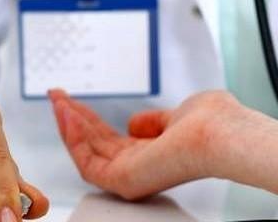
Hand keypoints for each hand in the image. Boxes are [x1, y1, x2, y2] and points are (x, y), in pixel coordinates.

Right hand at [49, 89, 251, 200]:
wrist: (220, 132)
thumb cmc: (213, 122)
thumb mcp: (177, 115)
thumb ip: (154, 121)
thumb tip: (135, 122)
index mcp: (154, 154)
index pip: (113, 140)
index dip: (91, 120)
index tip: (74, 102)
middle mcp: (141, 168)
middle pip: (96, 144)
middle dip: (73, 118)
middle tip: (57, 96)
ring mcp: (131, 176)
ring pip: (87, 152)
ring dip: (68, 124)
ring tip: (57, 100)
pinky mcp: (122, 180)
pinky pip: (86, 161)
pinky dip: (72, 137)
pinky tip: (66, 114)